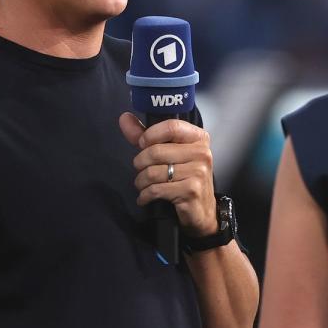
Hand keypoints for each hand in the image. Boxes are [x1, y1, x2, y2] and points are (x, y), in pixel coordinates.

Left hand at [119, 113, 217, 237]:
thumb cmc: (183, 177)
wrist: (202, 210)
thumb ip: (145, 135)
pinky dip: (144, 195)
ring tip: (143, 185)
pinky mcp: (191, 191)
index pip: (171, 127)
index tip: (142, 144)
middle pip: (156, 151)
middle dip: (140, 163)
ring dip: (141, 181)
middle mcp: (202, 153)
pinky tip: (145, 197)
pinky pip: (156, 189)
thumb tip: (124, 118)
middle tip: (141, 170)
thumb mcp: (168, 153)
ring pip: (153, 172)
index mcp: (198, 138)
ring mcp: (198, 172)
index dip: (150, 135)